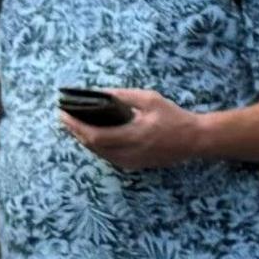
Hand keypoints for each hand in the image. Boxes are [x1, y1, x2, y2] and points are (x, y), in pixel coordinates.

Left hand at [61, 88, 205, 171]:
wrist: (195, 140)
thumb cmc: (174, 117)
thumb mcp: (150, 100)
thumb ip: (124, 97)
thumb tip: (100, 93)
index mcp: (133, 136)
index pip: (95, 135)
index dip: (76, 126)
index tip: (63, 113)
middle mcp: (129, 153)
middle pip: (92, 146)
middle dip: (75, 132)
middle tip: (65, 117)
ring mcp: (131, 162)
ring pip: (98, 153)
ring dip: (84, 139)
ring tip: (75, 125)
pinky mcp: (134, 166)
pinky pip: (108, 156)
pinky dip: (97, 146)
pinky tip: (94, 135)